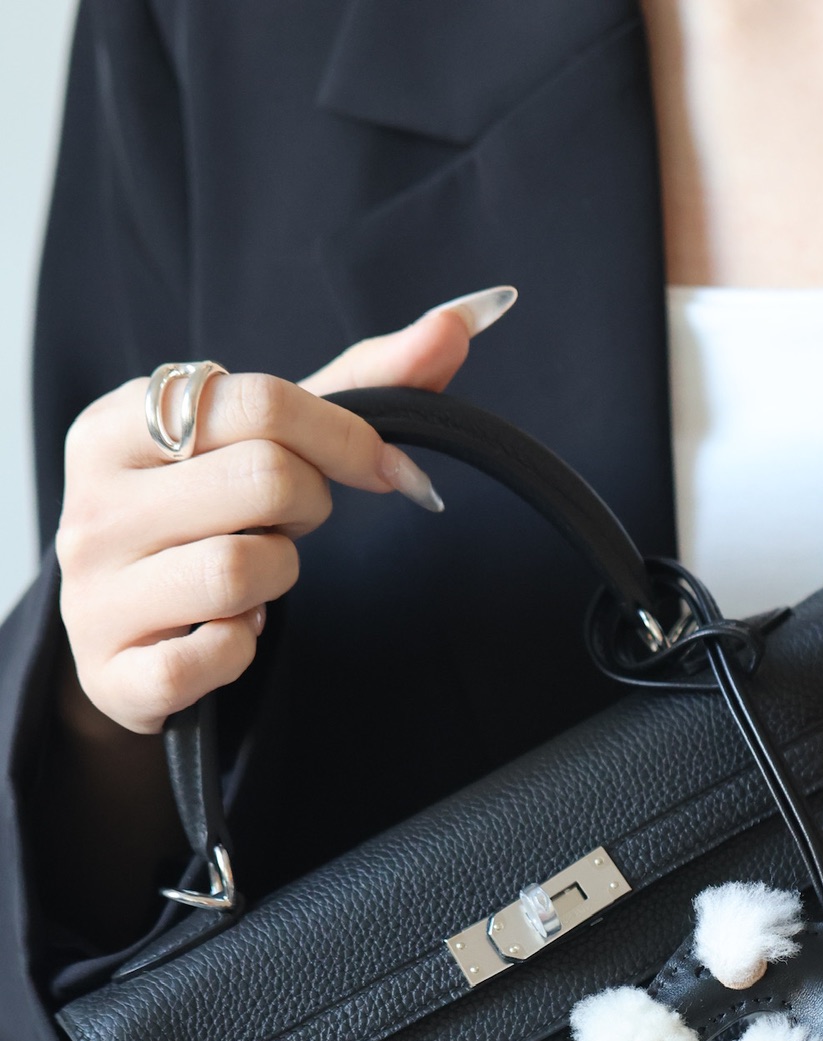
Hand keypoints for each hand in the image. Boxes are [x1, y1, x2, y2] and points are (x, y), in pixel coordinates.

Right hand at [55, 285, 515, 735]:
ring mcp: (94, 590)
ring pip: (243, 570)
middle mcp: (93, 499)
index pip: (261, 403)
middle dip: (308, 508)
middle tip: (287, 525)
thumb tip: (464, 321)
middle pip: (264, 481)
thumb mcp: (260, 444)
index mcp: (118, 423)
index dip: (345, 438)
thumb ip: (359, 384)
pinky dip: (245, 649)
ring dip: (279, 580)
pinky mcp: (113, 671)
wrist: (116, 639)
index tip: (380, 467)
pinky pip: (217, 654)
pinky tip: (229, 634)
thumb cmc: (201, 523)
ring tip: (252, 579)